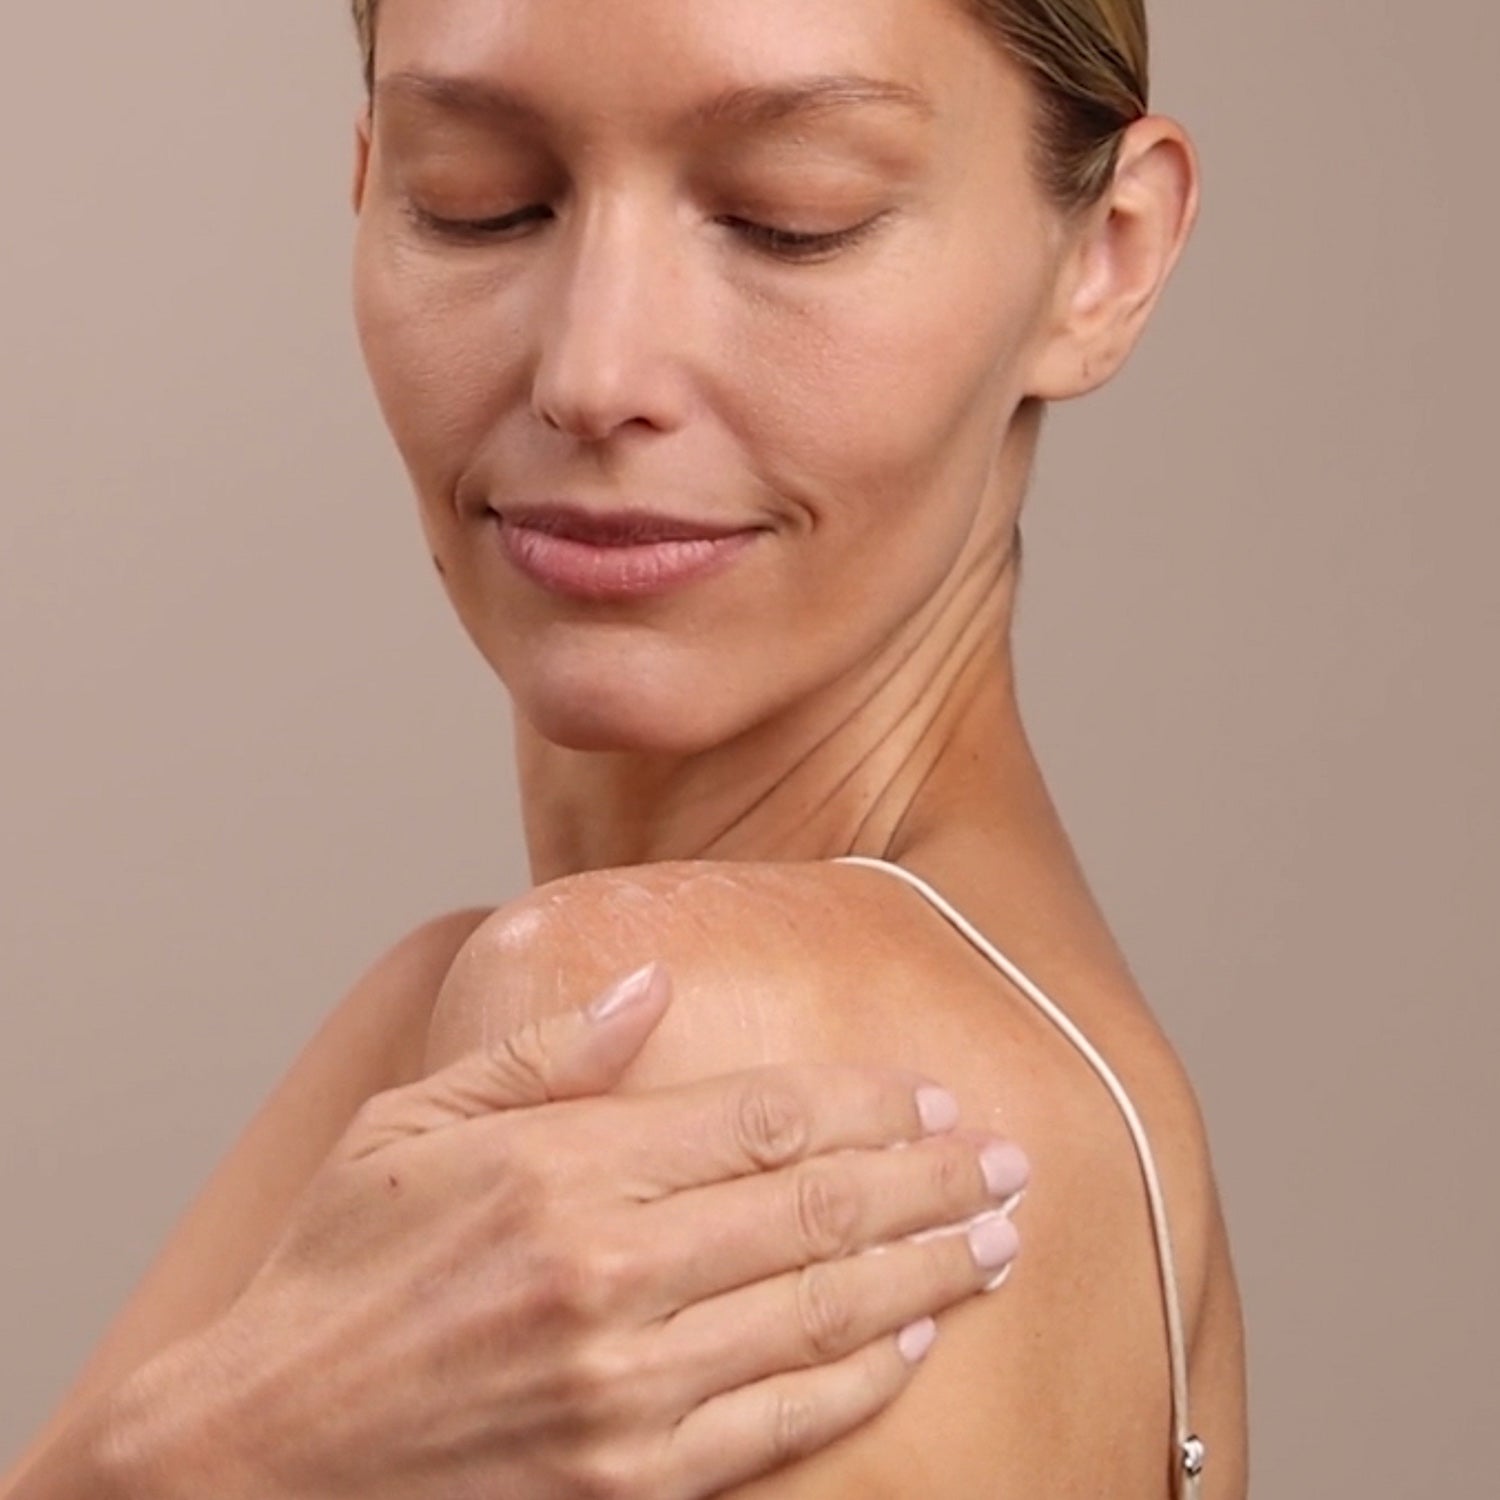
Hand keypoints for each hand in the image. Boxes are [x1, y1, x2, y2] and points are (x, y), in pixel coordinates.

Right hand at [115, 963, 1027, 1499]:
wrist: (256, 1463)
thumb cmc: (332, 1277)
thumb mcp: (409, 1127)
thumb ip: (542, 1054)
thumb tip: (649, 980)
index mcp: (556, 1170)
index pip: (755, 1118)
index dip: (860, 1102)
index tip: (928, 1093)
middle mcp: (605, 1274)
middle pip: (813, 1207)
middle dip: (927, 1179)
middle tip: (1007, 1160)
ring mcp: (624, 1389)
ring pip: (820, 1313)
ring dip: (924, 1269)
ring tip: (995, 1238)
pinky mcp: (631, 1482)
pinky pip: (779, 1424)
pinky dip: (859, 1378)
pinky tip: (913, 1339)